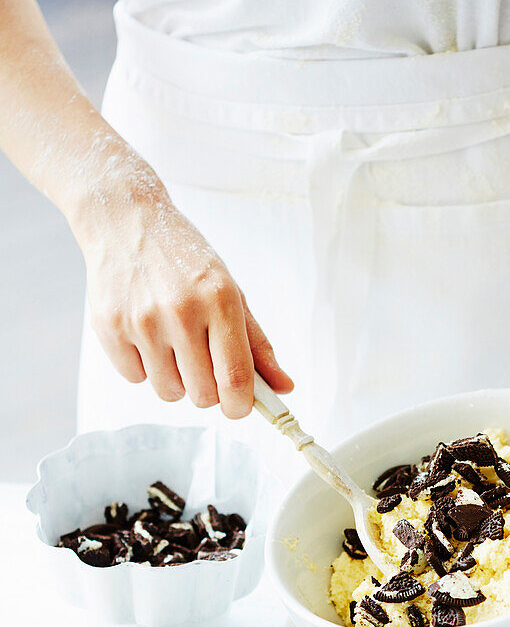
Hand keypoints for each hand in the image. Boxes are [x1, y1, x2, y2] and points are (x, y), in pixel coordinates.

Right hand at [82, 174, 292, 416]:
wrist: (126, 220)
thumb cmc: (184, 259)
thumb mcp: (230, 292)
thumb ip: (257, 345)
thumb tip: (284, 388)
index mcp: (219, 300)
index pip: (235, 378)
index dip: (241, 405)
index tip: (239, 406)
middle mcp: (181, 311)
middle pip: (202, 395)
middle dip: (207, 389)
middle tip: (202, 360)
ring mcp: (142, 321)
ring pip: (168, 392)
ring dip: (175, 379)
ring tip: (172, 342)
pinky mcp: (109, 327)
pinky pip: (135, 379)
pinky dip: (144, 367)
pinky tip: (146, 335)